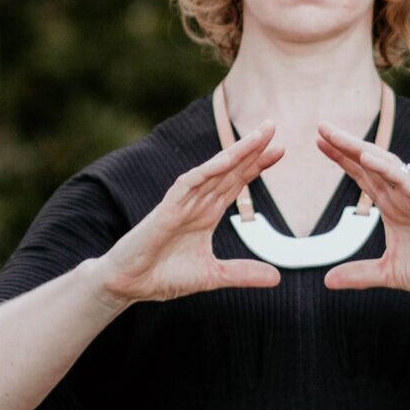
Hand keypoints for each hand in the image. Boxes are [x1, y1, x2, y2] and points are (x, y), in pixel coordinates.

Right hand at [91, 121, 284, 306]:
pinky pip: (188, 184)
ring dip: (234, 152)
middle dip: (250, 148)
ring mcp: (181, 203)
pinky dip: (207, 171)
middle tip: (272, 125)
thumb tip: (277, 279)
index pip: (236, 183)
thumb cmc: (163, 275)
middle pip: (228, 169)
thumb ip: (243, 273)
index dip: (256, 165)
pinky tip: (226, 160)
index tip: (280, 150)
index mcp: (206, 214)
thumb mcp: (213, 275)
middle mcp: (196, 203)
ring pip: (212, 170)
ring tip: (257, 136)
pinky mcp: (166, 209)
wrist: (129, 285)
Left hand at [314, 121, 409, 296]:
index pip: (362, 176)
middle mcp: (401, 196)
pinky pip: (406, 181)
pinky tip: (366, 158)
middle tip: (321, 127)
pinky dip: (386, 168)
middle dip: (345, 145)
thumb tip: (327, 281)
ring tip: (337, 136)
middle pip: (369, 163)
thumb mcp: (388, 274)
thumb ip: (359, 274)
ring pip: (385, 165)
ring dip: (360, 149)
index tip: (318, 143)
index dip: (341, 159)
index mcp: (391, 207)